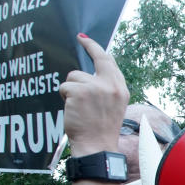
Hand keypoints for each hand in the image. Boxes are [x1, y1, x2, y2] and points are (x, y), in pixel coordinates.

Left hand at [59, 34, 128, 155]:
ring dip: (71, 89)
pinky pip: (65, 87)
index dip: (97, 49)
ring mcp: (95, 87)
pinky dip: (64, 98)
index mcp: (120, 89)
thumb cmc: (101, 130)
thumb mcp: (113, 106)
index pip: (109, 62)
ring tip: (78, 106)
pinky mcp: (79, 92)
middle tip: (80, 38)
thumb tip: (92, 72)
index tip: (87, 39)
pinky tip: (72, 110)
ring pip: (75, 76)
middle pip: (96, 59)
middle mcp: (111, 85)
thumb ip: (107, 88)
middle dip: (88, 46)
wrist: (97, 147)